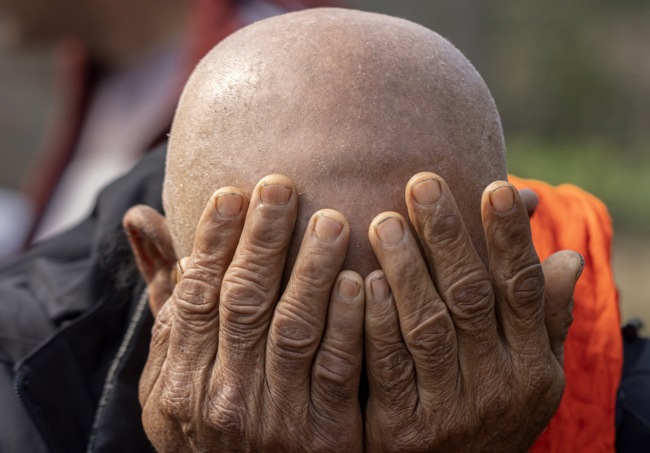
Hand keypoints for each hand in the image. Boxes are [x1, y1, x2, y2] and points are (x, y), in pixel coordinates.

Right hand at [135, 176, 363, 451]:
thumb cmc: (208, 414)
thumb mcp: (173, 366)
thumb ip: (166, 292)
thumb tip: (139, 216)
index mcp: (179, 378)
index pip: (196, 293)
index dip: (215, 240)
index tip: (235, 193)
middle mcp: (220, 397)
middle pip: (244, 302)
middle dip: (264, 240)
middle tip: (283, 186)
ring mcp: (272, 419)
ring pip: (293, 329)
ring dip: (312, 271)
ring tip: (332, 221)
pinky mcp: (323, 437)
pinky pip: (337, 371)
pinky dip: (347, 324)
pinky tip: (360, 281)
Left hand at [363, 172, 581, 451]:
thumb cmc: (495, 409)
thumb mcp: (533, 371)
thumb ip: (547, 317)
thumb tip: (570, 258)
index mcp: (531, 363)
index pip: (521, 289)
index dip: (510, 238)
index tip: (496, 188)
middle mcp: (496, 384)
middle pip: (470, 298)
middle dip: (448, 238)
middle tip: (422, 184)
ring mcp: (449, 409)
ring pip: (428, 328)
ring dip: (407, 271)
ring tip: (385, 220)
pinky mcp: (401, 429)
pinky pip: (388, 369)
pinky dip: (376, 324)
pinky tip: (364, 281)